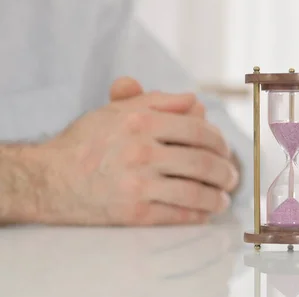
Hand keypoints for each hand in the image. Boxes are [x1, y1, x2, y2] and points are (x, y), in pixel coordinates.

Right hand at [33, 78, 238, 225]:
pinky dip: (198, 214)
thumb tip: (197, 102)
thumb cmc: (87, 141)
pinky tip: (205, 212)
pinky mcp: (133, 213)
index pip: (199, 131)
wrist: (49, 179)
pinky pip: (178, 214)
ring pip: (196, 192)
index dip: (220, 142)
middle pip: (203, 163)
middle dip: (226, 172)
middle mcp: (142, 151)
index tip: (226, 151)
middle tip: (232, 177)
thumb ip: (159, 101)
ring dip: (218, 197)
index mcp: (142, 121)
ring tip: (223, 198)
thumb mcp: (118, 110)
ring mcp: (138, 184)